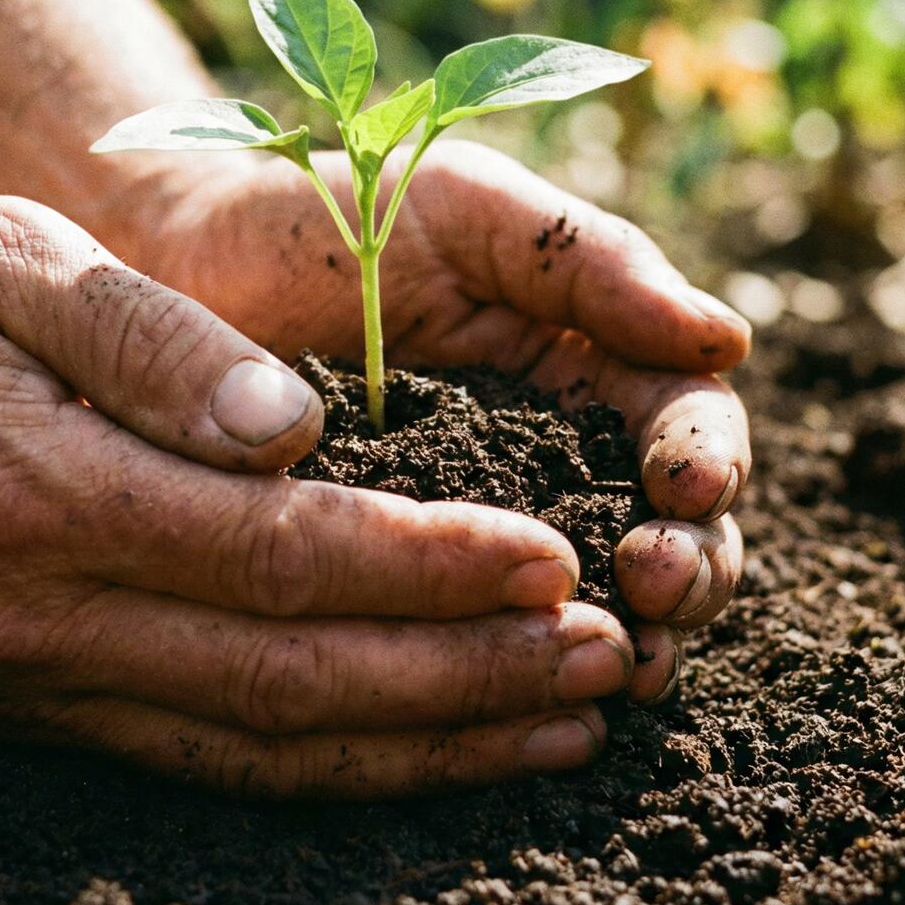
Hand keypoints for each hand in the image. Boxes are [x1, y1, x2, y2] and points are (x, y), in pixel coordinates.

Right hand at [0, 196, 641, 797]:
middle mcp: (33, 617)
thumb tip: (296, 427)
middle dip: (465, 680)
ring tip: (557, 725)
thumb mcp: (9, 254)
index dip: (430, 567)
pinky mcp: (25, 702)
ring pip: (258, 747)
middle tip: (608, 661)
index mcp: (37, 492)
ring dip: (421, 745)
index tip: (554, 561)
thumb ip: (152, 338)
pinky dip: (328, 766)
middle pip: (291, 680)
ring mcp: (26, 679)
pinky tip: (418, 749)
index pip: (279, 557)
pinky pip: (202, 758)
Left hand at [139, 142, 751, 702]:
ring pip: (593, 601)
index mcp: (587, 362)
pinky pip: (480, 638)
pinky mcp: (404, 584)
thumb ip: (592, 261)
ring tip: (626, 662)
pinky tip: (530, 696)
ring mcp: (483, 528)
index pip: (684, 422)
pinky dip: (519, 670)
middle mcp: (552, 457)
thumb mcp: (467, 208)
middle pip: (670, 531)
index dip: (704, 459)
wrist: (177, 258)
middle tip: (656, 590)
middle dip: (688, 567)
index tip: (682, 485)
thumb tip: (726, 340)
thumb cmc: (328, 212)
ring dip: (630, 636)